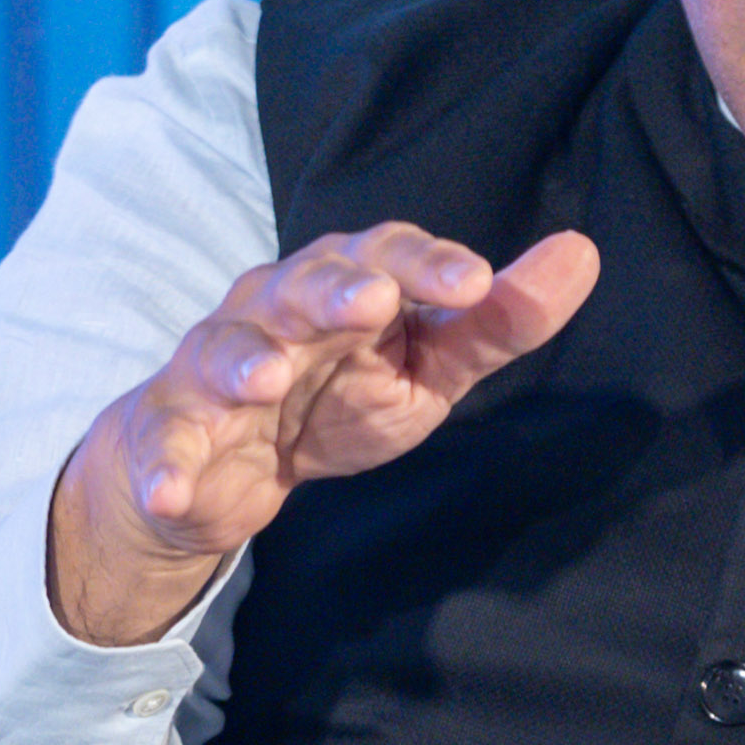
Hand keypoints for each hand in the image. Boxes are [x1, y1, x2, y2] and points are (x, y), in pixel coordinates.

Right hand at [48, 217, 601, 648]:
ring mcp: (214, 367)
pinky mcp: (170, 429)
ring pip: (223, 351)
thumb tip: (580, 254)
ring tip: (267, 381)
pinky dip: (165, 467)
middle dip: (334, 291)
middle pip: (300, 286)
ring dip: (243, 361)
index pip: (385, 255)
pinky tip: (173, 490)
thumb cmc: (334, 397)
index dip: (427, 263)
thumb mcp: (424, 368)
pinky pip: (165, 442)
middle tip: (373, 301)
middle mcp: (273, 308)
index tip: (475, 282)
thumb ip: (494, 323)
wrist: (219, 466)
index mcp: (342, 284)